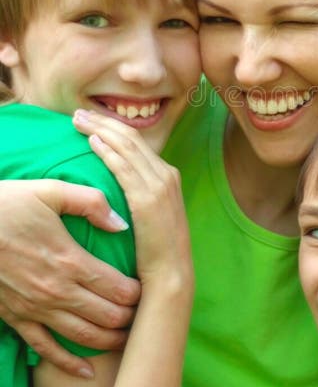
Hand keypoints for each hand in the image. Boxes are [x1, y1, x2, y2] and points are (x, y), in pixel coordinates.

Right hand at [0, 179, 140, 376]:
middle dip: (132, 318)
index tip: (149, 289)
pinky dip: (69, 364)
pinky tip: (87, 371)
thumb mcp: (51, 190)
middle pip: (108, 317)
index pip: (119, 289)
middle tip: (145, 314)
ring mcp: (35, 309)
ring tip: (128, 340)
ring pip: (84, 337)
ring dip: (110, 342)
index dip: (141, 294)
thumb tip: (122, 223)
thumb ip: (91, 203)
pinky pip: (45, 349)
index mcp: (70, 260)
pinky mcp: (16, 318)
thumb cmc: (8, 204)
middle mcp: (56, 291)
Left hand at [74, 110, 192, 288]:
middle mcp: (167, 174)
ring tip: (78, 121)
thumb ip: (140, 192)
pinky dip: (108, 151)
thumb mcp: (153, 213)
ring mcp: (159, 185)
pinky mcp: (147, 198)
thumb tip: (118, 181)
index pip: (137, 141)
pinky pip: (124, 167)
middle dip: (103, 121)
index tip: (91, 121)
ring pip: (126, 146)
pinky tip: (92, 142)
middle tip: (78, 114)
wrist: (171, 273)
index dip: (112, 127)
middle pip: (131, 137)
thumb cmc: (157, 249)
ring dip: (100, 130)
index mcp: (169, 175)